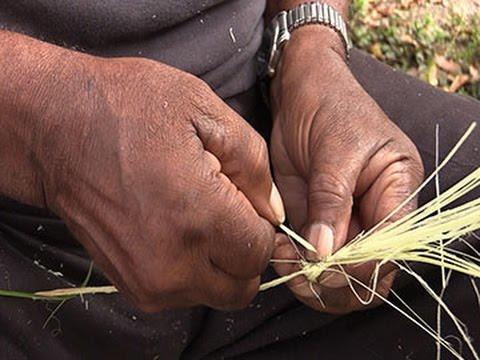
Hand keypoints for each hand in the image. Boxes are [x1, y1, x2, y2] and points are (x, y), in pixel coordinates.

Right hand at [25, 55, 284, 310]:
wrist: (57, 129)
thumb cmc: (129, 109)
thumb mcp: (204, 110)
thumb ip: (254, 164)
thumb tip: (274, 211)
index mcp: (199, 217)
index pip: (260, 251)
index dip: (261, 225)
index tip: (244, 199)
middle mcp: (174, 263)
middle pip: (241, 286)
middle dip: (246, 252)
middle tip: (229, 213)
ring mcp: (148, 281)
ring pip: (214, 293)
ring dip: (219, 264)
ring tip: (198, 217)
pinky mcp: (129, 285)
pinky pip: (183, 293)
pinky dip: (192, 270)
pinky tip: (176, 229)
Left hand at [269, 28, 423, 313]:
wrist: (300, 90)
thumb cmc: (328, 107)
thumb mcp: (334, 150)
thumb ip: (331, 202)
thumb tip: (326, 254)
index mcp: (397, 188)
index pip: (391, 246)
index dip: (361, 265)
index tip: (324, 265)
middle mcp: (376, 210)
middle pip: (369, 269)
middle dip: (336, 280)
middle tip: (301, 272)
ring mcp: (345, 218)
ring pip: (340, 271)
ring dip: (313, 277)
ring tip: (285, 260)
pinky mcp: (316, 219)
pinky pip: (313, 256)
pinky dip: (296, 263)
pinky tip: (279, 251)